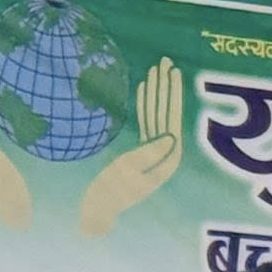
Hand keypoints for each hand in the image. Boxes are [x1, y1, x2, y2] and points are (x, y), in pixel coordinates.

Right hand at [79, 55, 183, 236]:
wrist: (98, 209)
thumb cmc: (110, 196)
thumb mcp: (130, 174)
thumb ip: (150, 156)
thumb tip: (171, 137)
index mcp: (166, 157)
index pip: (171, 118)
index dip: (171, 93)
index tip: (173, 72)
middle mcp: (165, 153)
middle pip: (167, 112)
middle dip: (166, 87)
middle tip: (167, 61)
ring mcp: (155, 150)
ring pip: (157, 114)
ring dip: (156, 92)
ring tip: (157, 69)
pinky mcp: (143, 149)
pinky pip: (147, 122)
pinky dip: (145, 104)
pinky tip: (146, 88)